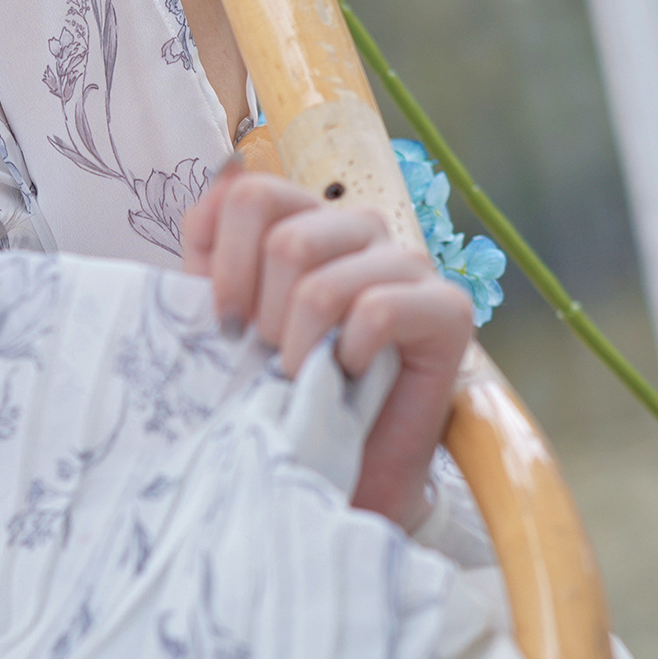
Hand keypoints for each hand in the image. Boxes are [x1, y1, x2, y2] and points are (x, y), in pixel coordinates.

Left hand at [180, 159, 474, 527]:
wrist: (332, 465)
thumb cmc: (278, 391)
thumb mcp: (226, 321)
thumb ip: (210, 257)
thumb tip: (212, 193)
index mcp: (305, 220)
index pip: (252, 195)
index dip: (226, 265)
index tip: (226, 324)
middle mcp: (359, 230)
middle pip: (286, 240)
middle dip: (263, 318)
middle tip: (271, 360)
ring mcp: (407, 263)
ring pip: (324, 285)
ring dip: (298, 348)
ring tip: (303, 376)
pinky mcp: (447, 309)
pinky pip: (379, 313)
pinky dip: (347, 357)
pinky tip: (348, 378)